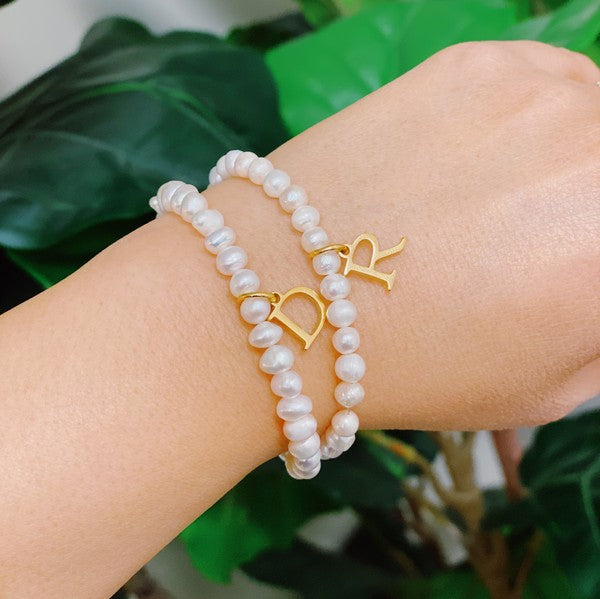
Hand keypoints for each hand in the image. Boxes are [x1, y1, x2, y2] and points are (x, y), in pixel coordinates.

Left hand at [265, 41, 599, 430]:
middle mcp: (595, 158)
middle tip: (536, 237)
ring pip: (588, 115)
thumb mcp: (539, 390)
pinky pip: (539, 75)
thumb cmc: (413, 366)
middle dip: (585, 210)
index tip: (569, 266)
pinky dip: (527, 112)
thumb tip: (599, 290)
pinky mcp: (471, 64)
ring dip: (566, 153)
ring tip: (503, 195)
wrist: (287, 300)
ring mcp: (536, 97)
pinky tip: (476, 152)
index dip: (589, 259)